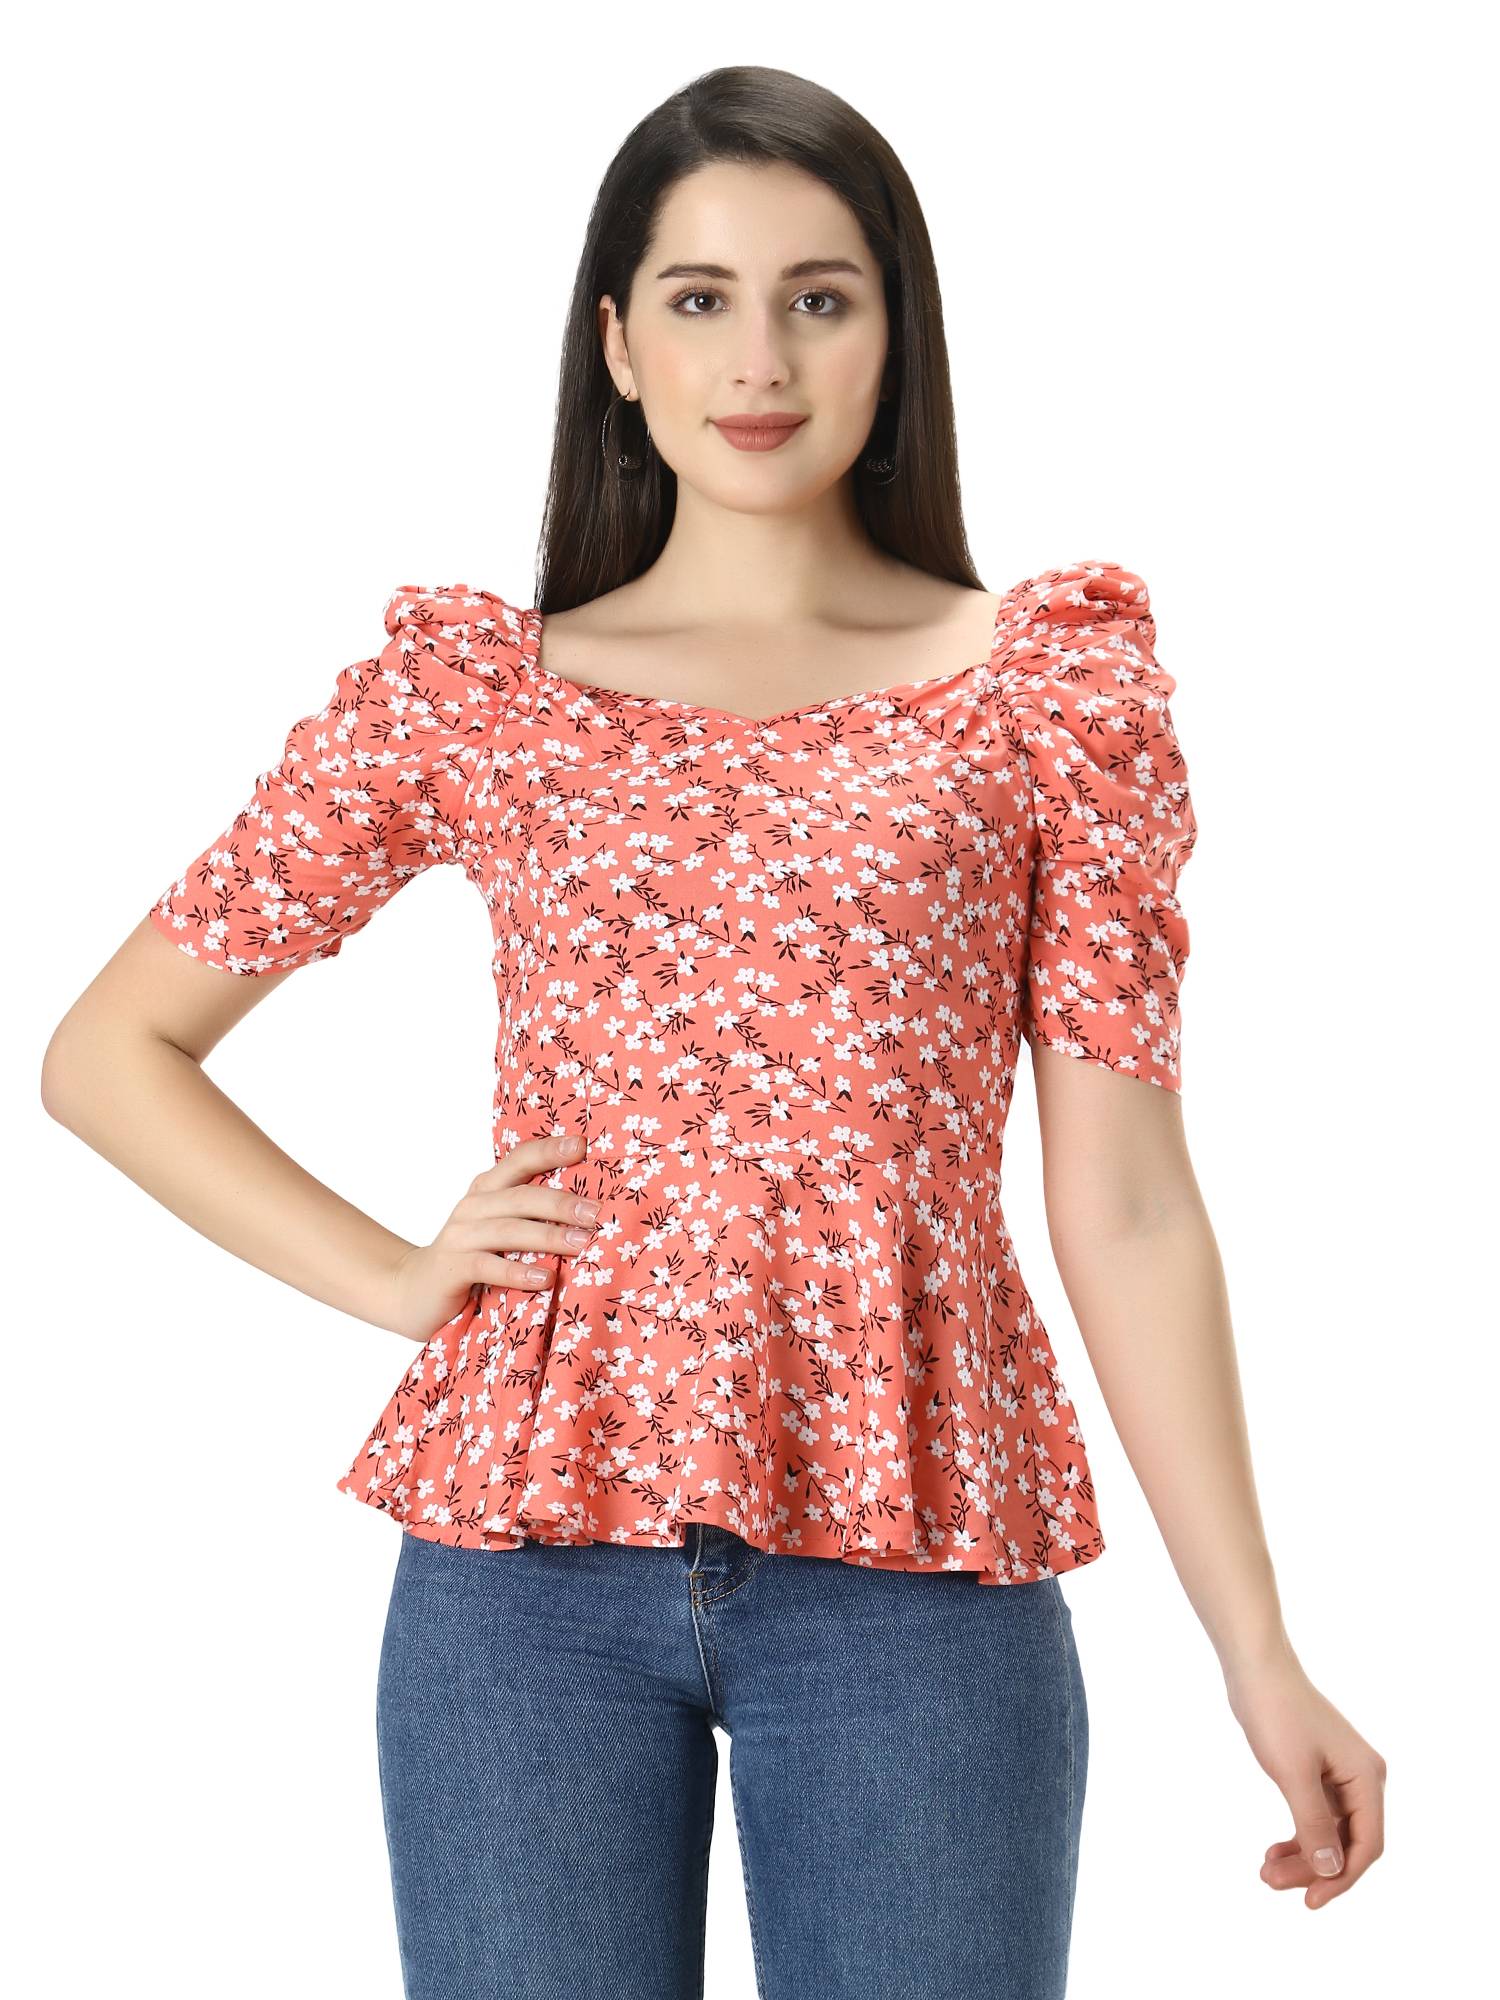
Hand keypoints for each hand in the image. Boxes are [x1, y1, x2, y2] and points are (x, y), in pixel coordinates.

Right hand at [386, 1129, 599, 1343]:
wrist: (415, 1290)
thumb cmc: (472, 1257)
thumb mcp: (500, 1228)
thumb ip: (531, 1215)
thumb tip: (591, 1210)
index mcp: (488, 1189)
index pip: (520, 1160)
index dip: (549, 1150)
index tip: (583, 1145)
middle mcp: (473, 1206)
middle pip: (521, 1197)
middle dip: (561, 1203)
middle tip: (597, 1213)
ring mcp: (460, 1236)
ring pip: (508, 1231)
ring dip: (548, 1236)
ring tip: (582, 1243)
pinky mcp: (453, 1268)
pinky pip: (488, 1267)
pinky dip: (518, 1272)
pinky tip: (545, 1278)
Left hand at [1224, 1653, 1385, 1907]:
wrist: (1256, 1668)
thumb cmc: (1276, 1713)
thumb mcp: (1294, 1773)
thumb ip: (1313, 1824)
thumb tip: (1332, 1870)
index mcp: (1366, 1778)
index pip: (1366, 1844)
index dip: (1342, 1878)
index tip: (1311, 1901)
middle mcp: (1362, 1778)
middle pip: (1348, 1842)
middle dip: (1314, 1868)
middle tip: (1270, 1881)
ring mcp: (1341, 1775)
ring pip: (1330, 1832)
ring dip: (1302, 1855)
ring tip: (1266, 1871)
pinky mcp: (1319, 1771)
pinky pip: (1317, 1816)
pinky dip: (1299, 1835)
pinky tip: (1275, 1850)